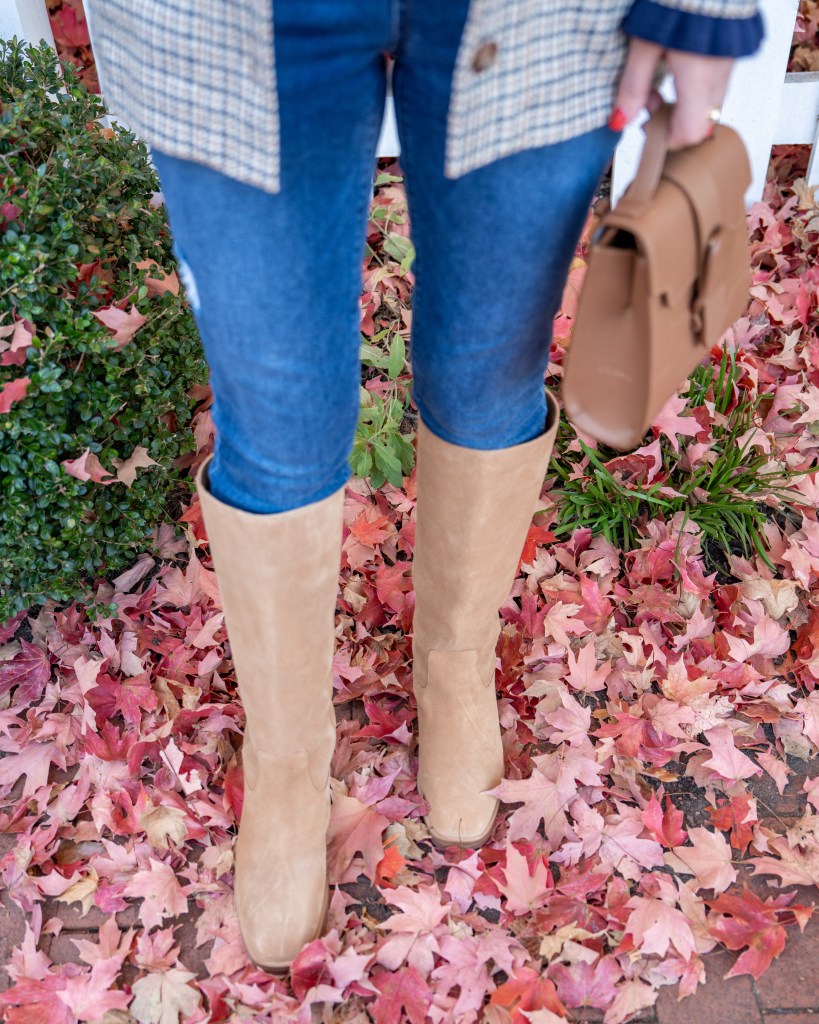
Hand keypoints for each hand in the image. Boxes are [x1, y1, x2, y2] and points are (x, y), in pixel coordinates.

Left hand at [610, 37, 734, 149]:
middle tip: (649, 100)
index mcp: (698, 79)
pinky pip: (717, 80)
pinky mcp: (733, 49)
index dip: (668, 139)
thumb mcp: (643, 45)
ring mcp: (730, 62)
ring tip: (660, 79)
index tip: (648, 127)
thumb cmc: (674, 2)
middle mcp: (719, 75)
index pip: (690, 133)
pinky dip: (697, 84)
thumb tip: (619, 122)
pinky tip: (679, 64)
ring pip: (709, 101)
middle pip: (700, 120)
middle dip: (673, 119)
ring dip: (684, 101)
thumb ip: (633, 86)